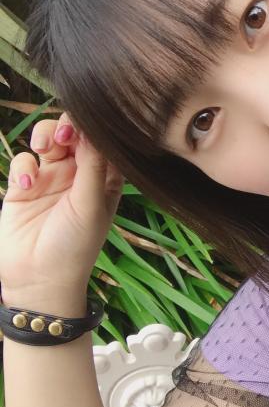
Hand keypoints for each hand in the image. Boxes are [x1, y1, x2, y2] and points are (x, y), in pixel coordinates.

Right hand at [0, 112, 123, 303]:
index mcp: (106, 179)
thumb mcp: (90, 205)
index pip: (104, 142)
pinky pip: (23, 161)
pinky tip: (26, 185)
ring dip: (45, 136)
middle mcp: (80, 175)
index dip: (97, 128)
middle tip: (64, 137)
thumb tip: (96, 130)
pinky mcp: (24, 188)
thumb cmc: (75, 247)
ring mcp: (51, 179)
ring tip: (44, 149)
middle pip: (75, 134)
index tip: (88, 127)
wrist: (38, 279)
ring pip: (49, 140)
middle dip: (68, 127)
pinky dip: (23, 166)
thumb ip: (93, 167)